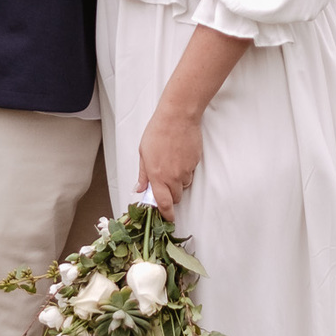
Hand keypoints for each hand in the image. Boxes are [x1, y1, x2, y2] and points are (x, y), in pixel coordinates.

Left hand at [137, 103, 202, 221]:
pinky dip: (185, 170)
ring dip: (178, 182)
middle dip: (170, 195)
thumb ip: (143, 174)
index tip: (166, 218)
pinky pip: (190, 174)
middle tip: (164, 182)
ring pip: (183, 185)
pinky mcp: (195, 164)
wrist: (178, 117)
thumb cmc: (158, 132)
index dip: (166, 214)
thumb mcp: (143, 153)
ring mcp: (186, 171)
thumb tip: (140, 188)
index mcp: (157, 176)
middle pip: (175, 197)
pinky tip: (179, 157)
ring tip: (172, 164)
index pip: (163, 203)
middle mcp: (173, 177)